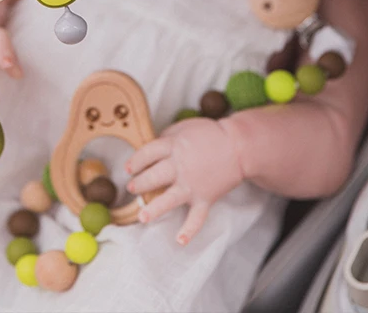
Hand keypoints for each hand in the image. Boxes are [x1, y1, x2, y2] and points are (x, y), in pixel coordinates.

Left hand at [125, 117, 243, 245]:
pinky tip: (180, 240)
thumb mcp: (184, 127)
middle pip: (154, 176)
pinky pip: (196, 217)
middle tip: (132, 188)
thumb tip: (151, 148)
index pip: (147, 154)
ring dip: (154, 208)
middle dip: (140, 183)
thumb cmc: (210, 133)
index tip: (128, 168)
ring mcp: (192, 185)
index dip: (135, 161)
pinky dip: (190, 230)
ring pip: (169, 199)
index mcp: (173, 146)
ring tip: (142, 216)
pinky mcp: (205, 198)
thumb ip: (166, 137)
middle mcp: (179, 166)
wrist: (239, 146)